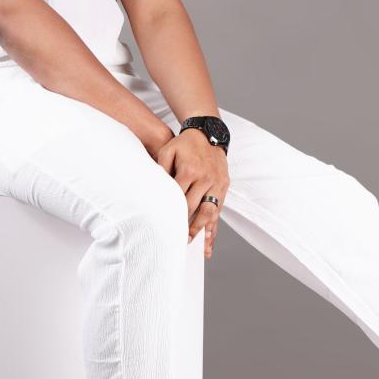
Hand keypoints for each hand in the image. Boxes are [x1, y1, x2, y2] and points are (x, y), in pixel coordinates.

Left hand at [154, 127, 228, 258]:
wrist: (208, 134)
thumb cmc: (184, 144)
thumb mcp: (168, 150)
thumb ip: (161, 168)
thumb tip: (155, 188)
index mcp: (190, 171)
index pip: (179, 198)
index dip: (172, 214)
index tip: (164, 228)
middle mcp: (206, 179)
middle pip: (194, 209)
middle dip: (185, 226)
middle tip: (176, 241)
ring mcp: (216, 184)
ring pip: (209, 213)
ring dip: (201, 230)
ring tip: (193, 244)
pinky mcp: (223, 188)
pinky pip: (219, 211)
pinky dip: (214, 228)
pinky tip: (209, 242)